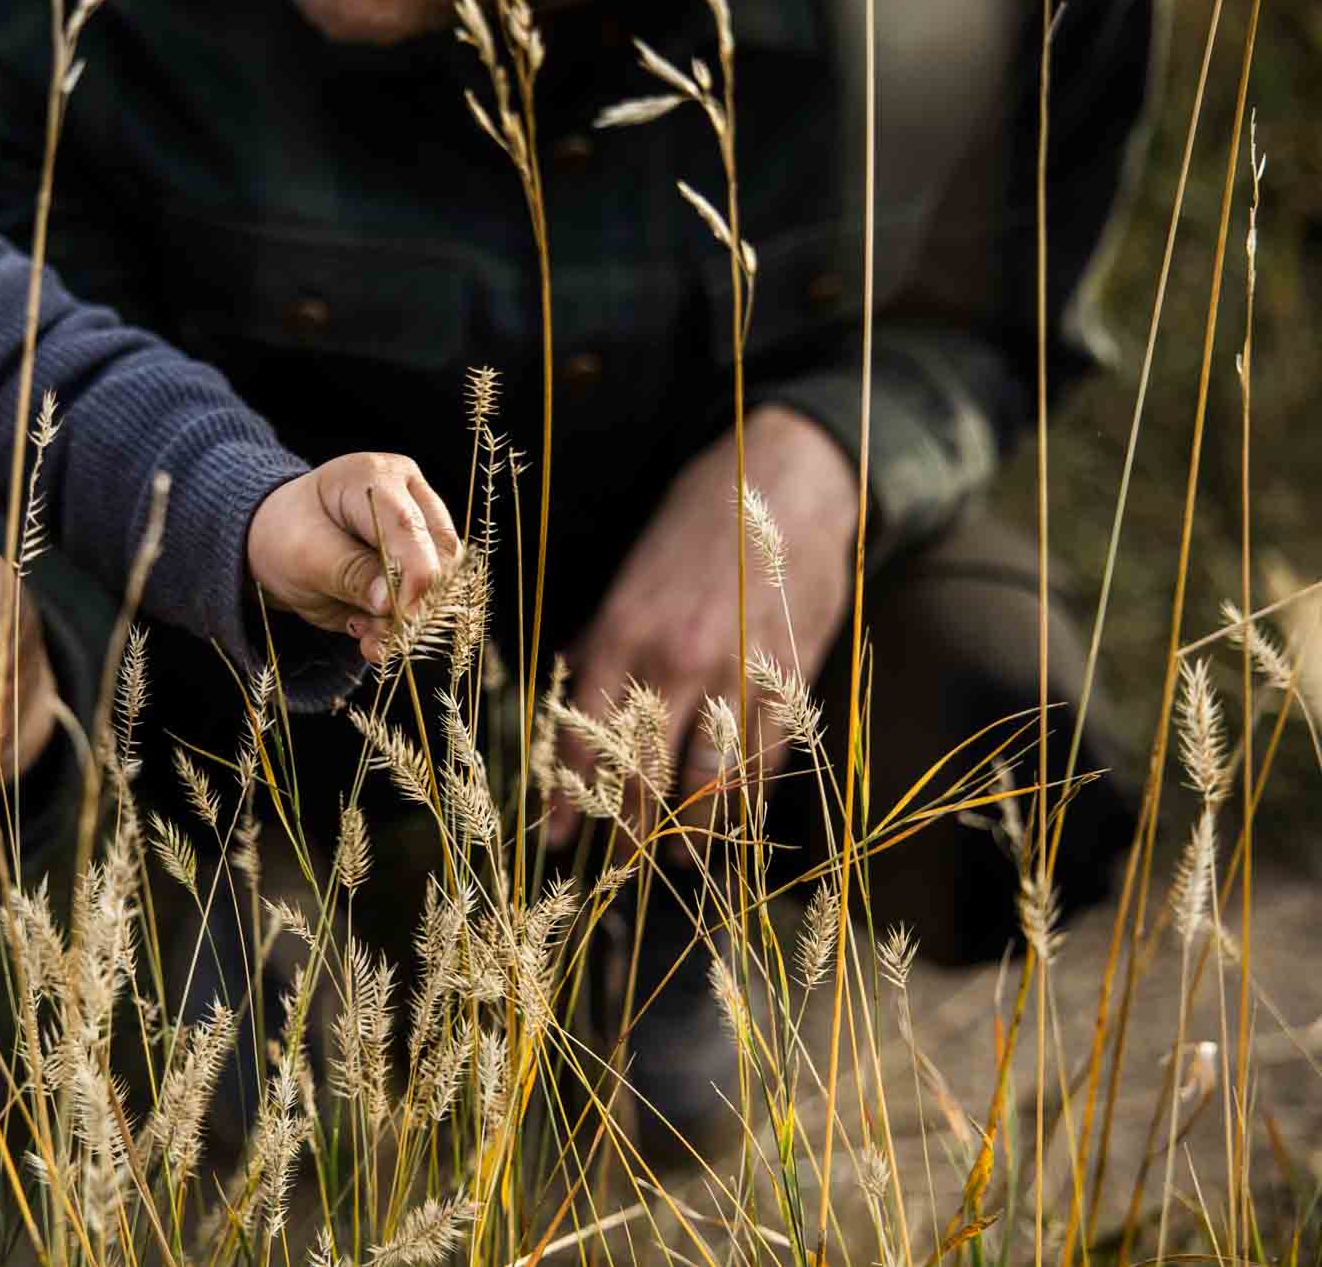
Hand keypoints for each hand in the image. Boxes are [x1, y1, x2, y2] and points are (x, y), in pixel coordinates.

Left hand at [247, 452, 463, 665]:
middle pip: (440, 553)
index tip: (397, 614)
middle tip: (375, 634)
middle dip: (413, 602)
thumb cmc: (287, 535)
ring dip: (407, 620)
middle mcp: (410, 496)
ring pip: (443, 581)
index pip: (409, 526)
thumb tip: (389, 603)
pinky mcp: (421, 561)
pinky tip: (373, 638)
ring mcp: (421, 528)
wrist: (277, 542)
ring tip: (365, 634)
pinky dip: (403, 627)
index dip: (413, 575)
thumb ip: (349, 574)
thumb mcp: (304, 555)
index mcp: (376, 478)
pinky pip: (430, 600)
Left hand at [550, 407, 859, 847]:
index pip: (583, 738)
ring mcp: (739, 674)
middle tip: (617, 863)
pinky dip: (746, 799)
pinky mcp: (791, 678)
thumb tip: (570, 702)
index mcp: (623, 635)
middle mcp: (677, 662)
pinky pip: (765, 760)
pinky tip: (734, 822)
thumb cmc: (692, 530)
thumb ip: (601, 645)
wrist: (784, 484)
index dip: (567, 798)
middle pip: (644, 772)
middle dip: (627, 828)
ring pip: (709, 781)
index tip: (556, 839)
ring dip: (691, 830)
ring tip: (678, 858)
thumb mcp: (628, 580)